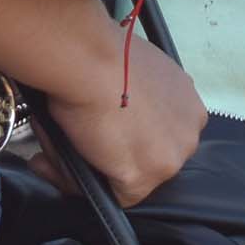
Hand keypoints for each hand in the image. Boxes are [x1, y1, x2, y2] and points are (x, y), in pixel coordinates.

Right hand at [46, 42, 205, 205]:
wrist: (89, 56)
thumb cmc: (102, 51)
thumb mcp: (130, 68)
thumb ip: (125, 95)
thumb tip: (97, 113)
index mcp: (188, 101)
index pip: (160, 130)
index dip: (128, 133)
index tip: (100, 128)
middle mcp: (189, 131)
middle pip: (148, 155)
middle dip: (112, 152)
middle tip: (76, 141)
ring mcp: (169, 158)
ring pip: (130, 177)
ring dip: (95, 168)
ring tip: (56, 151)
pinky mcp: (141, 178)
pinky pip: (109, 193)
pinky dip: (80, 182)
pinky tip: (55, 162)